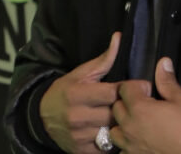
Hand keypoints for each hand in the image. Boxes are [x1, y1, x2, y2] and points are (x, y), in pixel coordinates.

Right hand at [40, 32, 121, 153]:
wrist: (41, 118)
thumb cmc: (65, 92)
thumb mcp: (80, 73)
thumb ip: (103, 59)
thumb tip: (119, 38)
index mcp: (76, 94)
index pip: (112, 93)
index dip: (127, 90)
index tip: (138, 87)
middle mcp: (76, 116)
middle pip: (115, 114)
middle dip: (125, 108)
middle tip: (133, 104)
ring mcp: (78, 136)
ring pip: (112, 132)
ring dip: (120, 125)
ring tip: (123, 117)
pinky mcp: (81, 151)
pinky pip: (107, 148)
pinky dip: (112, 140)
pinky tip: (111, 131)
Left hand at [110, 57, 180, 153]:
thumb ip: (167, 81)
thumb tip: (163, 64)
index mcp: (139, 109)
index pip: (124, 89)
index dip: (136, 86)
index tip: (147, 90)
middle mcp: (130, 127)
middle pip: (116, 108)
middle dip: (127, 102)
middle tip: (144, 105)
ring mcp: (130, 144)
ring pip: (115, 130)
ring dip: (123, 124)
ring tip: (138, 123)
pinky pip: (121, 148)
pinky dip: (127, 143)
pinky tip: (139, 140)